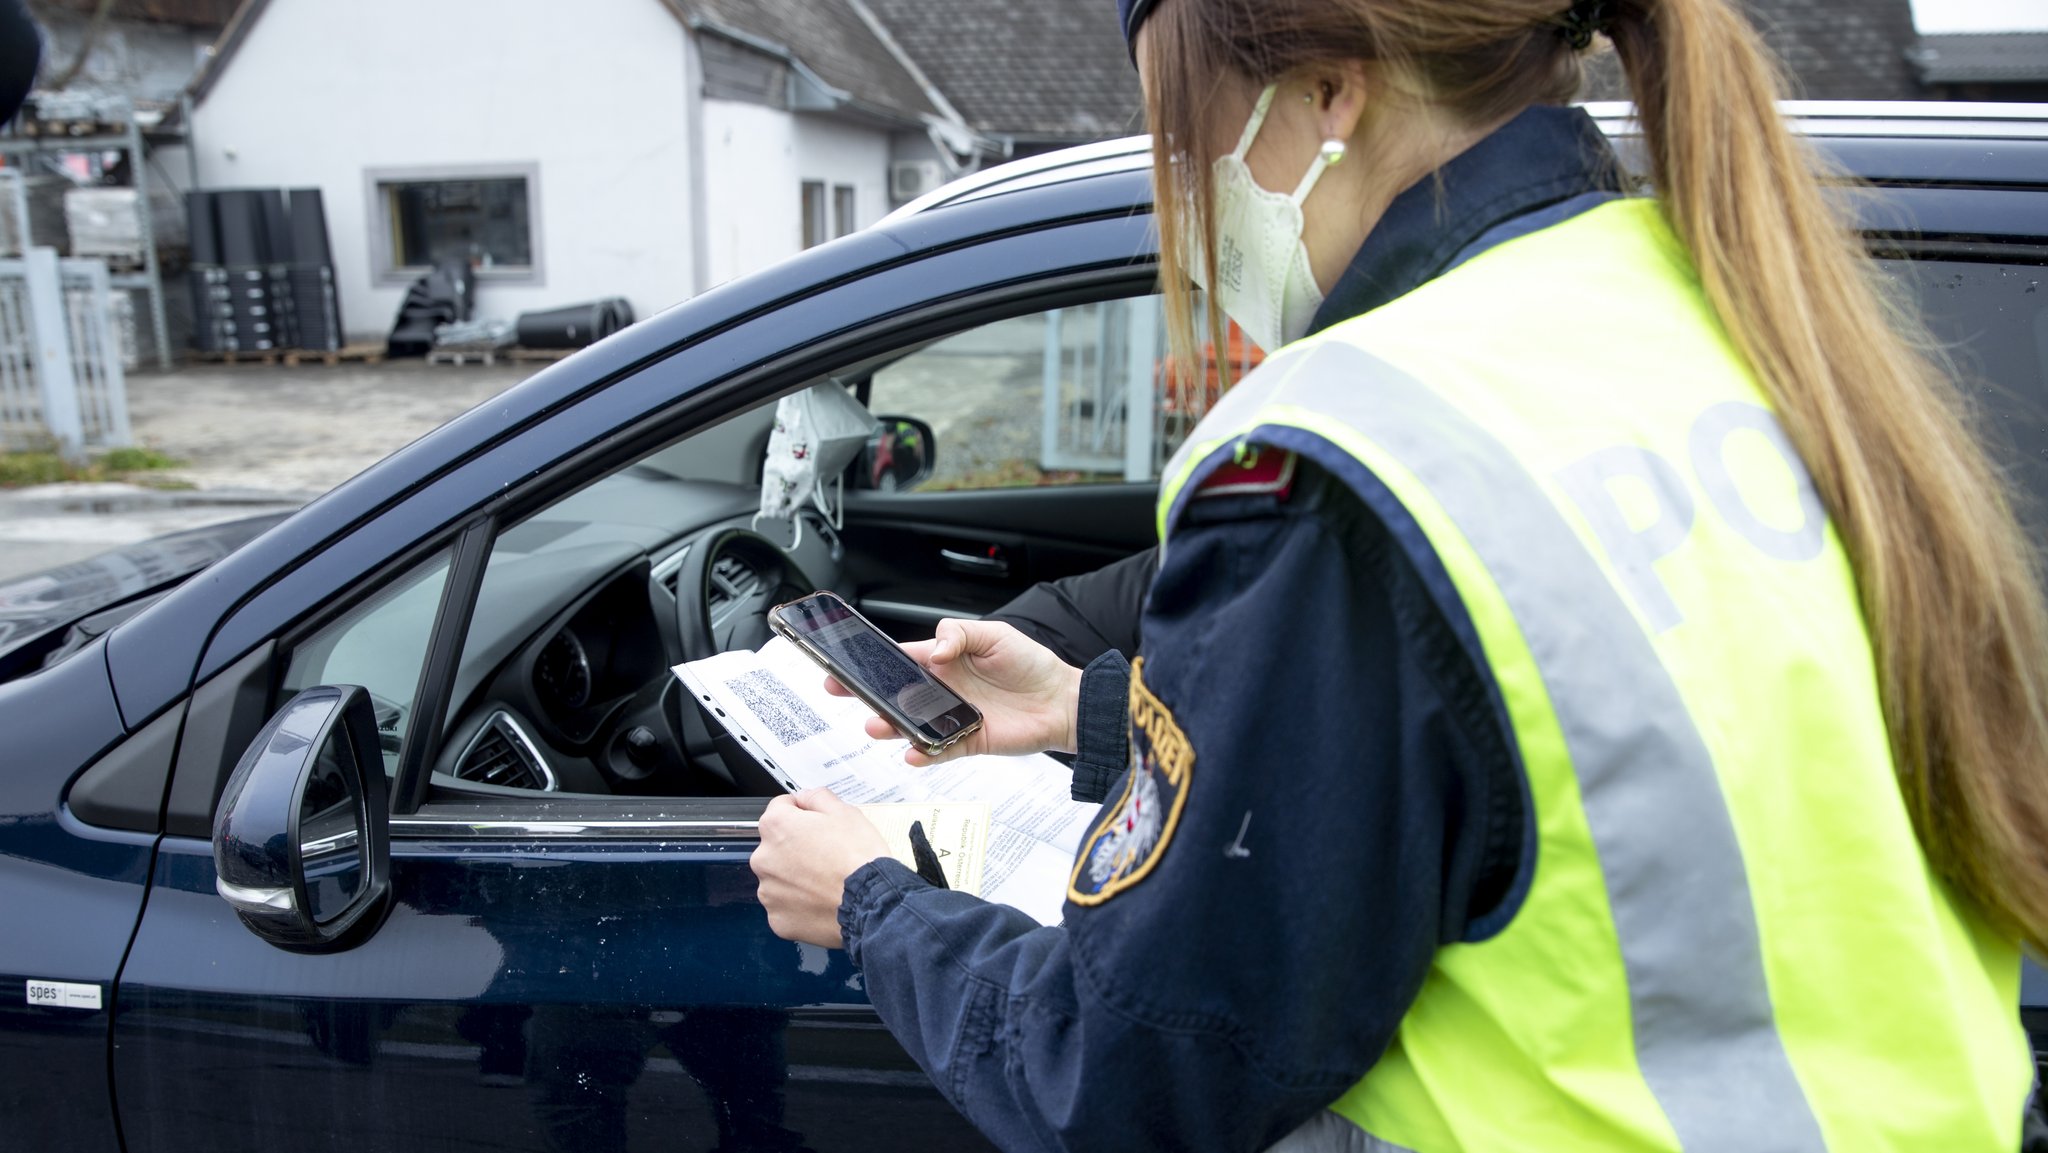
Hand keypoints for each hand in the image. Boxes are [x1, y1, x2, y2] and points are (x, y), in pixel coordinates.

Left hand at [752, 788, 890, 947]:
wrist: (871, 902)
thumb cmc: (859, 858)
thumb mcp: (845, 811)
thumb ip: (817, 797)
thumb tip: (805, 798)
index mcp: (776, 826)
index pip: (781, 808)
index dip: (802, 813)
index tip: (817, 824)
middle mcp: (764, 859)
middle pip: (777, 846)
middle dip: (796, 848)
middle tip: (826, 855)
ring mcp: (769, 892)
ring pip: (780, 879)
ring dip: (796, 878)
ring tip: (826, 882)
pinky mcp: (778, 920)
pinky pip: (785, 907)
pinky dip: (799, 905)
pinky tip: (821, 901)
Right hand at [825, 619, 1082, 765]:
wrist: (1062, 701)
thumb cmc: (1031, 664)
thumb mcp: (995, 634)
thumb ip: (960, 634)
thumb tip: (934, 649)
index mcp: (943, 660)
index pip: (899, 659)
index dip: (871, 661)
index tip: (844, 663)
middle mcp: (942, 689)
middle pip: (895, 694)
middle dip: (866, 694)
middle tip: (842, 693)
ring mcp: (951, 717)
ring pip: (910, 724)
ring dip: (890, 726)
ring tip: (877, 725)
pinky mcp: (966, 741)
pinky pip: (938, 750)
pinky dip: (923, 754)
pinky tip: (913, 753)